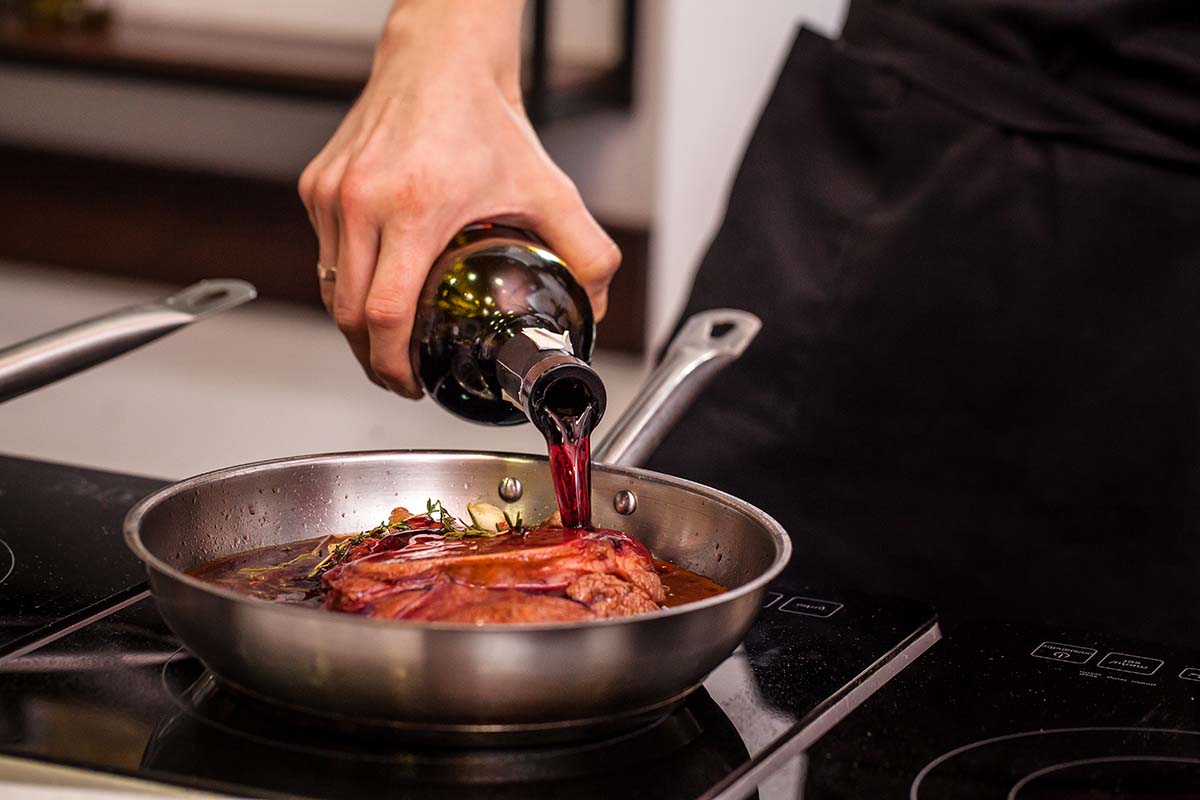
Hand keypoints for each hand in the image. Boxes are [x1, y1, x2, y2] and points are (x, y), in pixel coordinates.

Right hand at [298, 0, 620, 397]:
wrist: (440, 61)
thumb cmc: (483, 119)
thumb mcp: (548, 189)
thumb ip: (585, 251)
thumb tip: (593, 305)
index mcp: (414, 207)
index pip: (384, 312)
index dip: (393, 363)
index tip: (410, 381)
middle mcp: (362, 200)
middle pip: (348, 313)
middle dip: (372, 357)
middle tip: (401, 373)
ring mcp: (331, 193)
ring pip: (330, 287)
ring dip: (356, 324)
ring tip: (388, 340)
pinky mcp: (317, 185)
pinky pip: (326, 254)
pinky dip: (347, 281)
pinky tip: (376, 287)